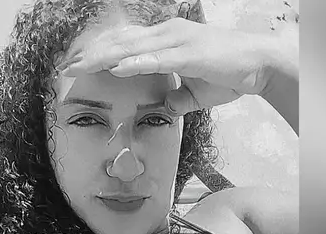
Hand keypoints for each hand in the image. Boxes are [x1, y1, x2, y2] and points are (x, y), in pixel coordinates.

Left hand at [60, 18, 277, 114]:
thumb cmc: (229, 75)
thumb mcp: (196, 92)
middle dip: (91, 55)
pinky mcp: (188, 53)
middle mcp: (167, 34)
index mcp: (166, 40)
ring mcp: (176, 41)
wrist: (258, 65)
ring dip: (104, 57)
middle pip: (121, 42)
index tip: (78, 66)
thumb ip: (178, 98)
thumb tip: (164, 107)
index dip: (100, 54)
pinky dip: (134, 63)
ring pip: (132, 47)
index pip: (125, 44)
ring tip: (80, 67)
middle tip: (66, 67)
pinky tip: (115, 68)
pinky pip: (155, 59)